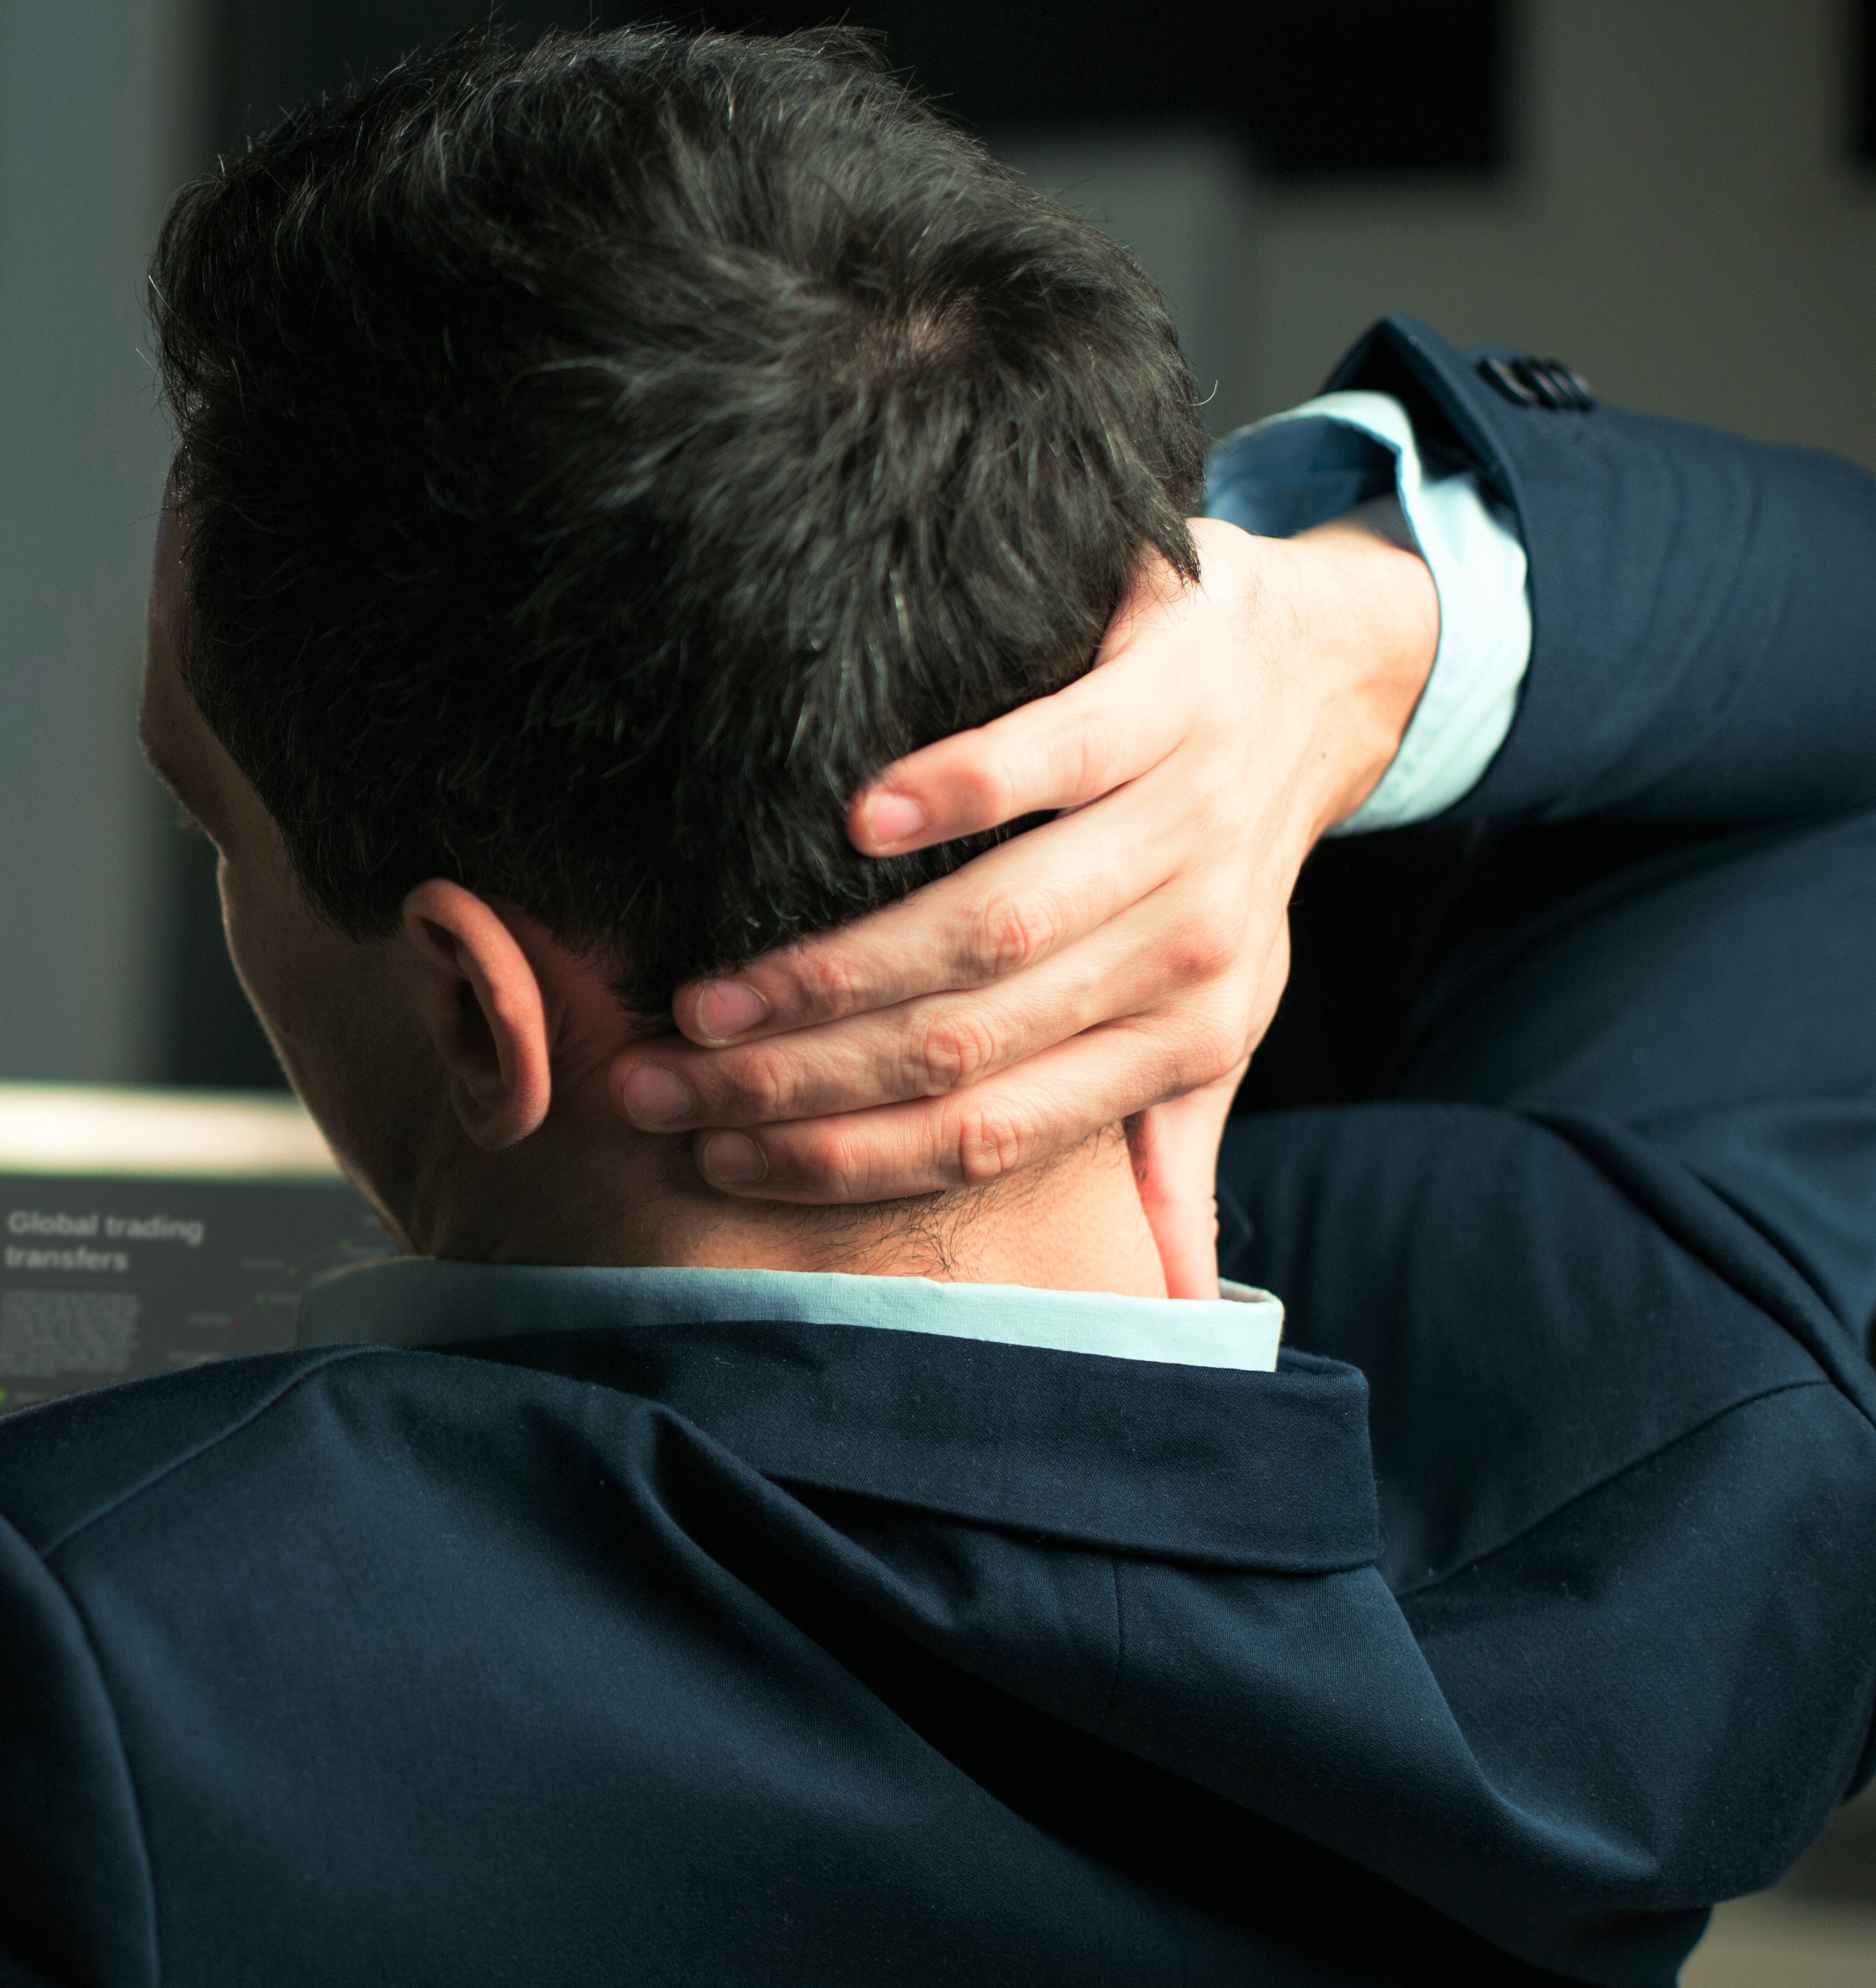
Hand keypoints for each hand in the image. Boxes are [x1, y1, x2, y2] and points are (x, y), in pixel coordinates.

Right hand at [608, 510, 1437, 1294]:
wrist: (1334, 676)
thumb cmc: (1233, 856)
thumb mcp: (1218, 1010)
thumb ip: (1168, 1143)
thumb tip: (1171, 1306)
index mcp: (1186, 1035)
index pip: (991, 1131)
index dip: (845, 1158)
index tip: (718, 1156)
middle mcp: (1190, 943)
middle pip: (962, 1043)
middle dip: (792, 1079)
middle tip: (658, 1080)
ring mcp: (1185, 814)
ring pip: (990, 927)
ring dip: (834, 969)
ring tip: (709, 995)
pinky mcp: (1170, 693)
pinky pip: (1053, 757)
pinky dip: (953, 792)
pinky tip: (852, 822)